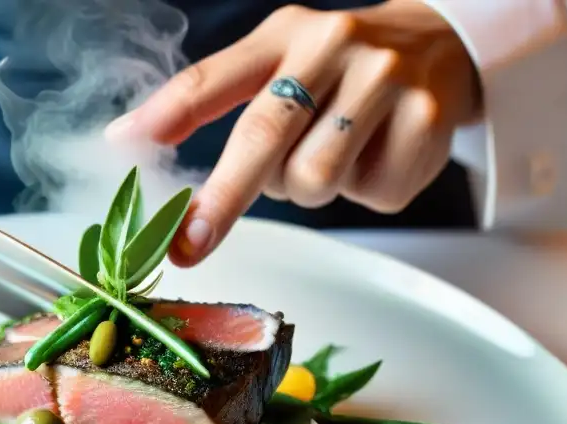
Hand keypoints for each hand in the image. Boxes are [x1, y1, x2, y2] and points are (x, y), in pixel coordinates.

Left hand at [105, 0, 480, 265]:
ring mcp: (385, 82)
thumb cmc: (340, 66)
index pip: (213, 76)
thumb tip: (129, 139)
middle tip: (190, 246)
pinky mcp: (425, 123)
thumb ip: (211, 94)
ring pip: (315, 177)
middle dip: (222, 199)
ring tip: (330, 152)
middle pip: (263, 134)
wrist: (442, 46)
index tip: (125, 149)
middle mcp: (334, 47)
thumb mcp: (280, 56)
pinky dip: (364, 190)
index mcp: (286, 35)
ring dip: (310, 186)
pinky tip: (375, 155)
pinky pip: (370, 193)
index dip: (166, 115)